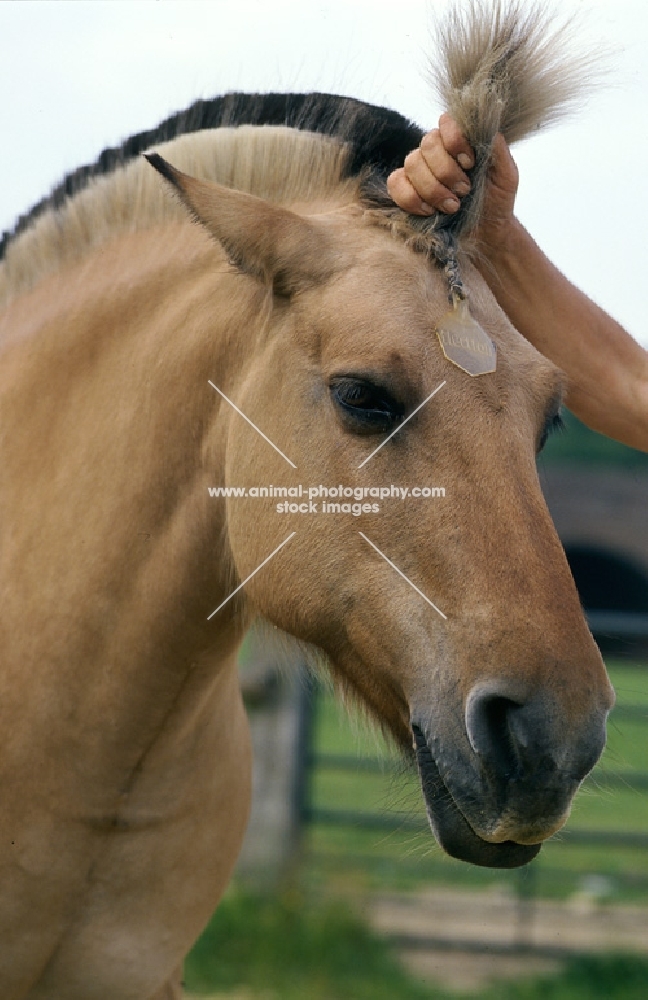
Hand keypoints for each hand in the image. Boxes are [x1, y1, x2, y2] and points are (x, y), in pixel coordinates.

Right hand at [387, 114, 519, 252]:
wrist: (485, 232)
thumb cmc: (497, 201)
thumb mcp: (506, 174)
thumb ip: (497, 148)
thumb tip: (484, 125)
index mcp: (459, 140)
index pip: (446, 123)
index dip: (454, 141)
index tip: (470, 163)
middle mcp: (436, 151)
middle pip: (427, 145)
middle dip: (446, 172)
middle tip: (464, 191)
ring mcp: (418, 170)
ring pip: (411, 165)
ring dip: (432, 189)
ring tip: (453, 206)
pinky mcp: (406, 190)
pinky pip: (395, 184)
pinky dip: (411, 199)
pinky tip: (429, 211)